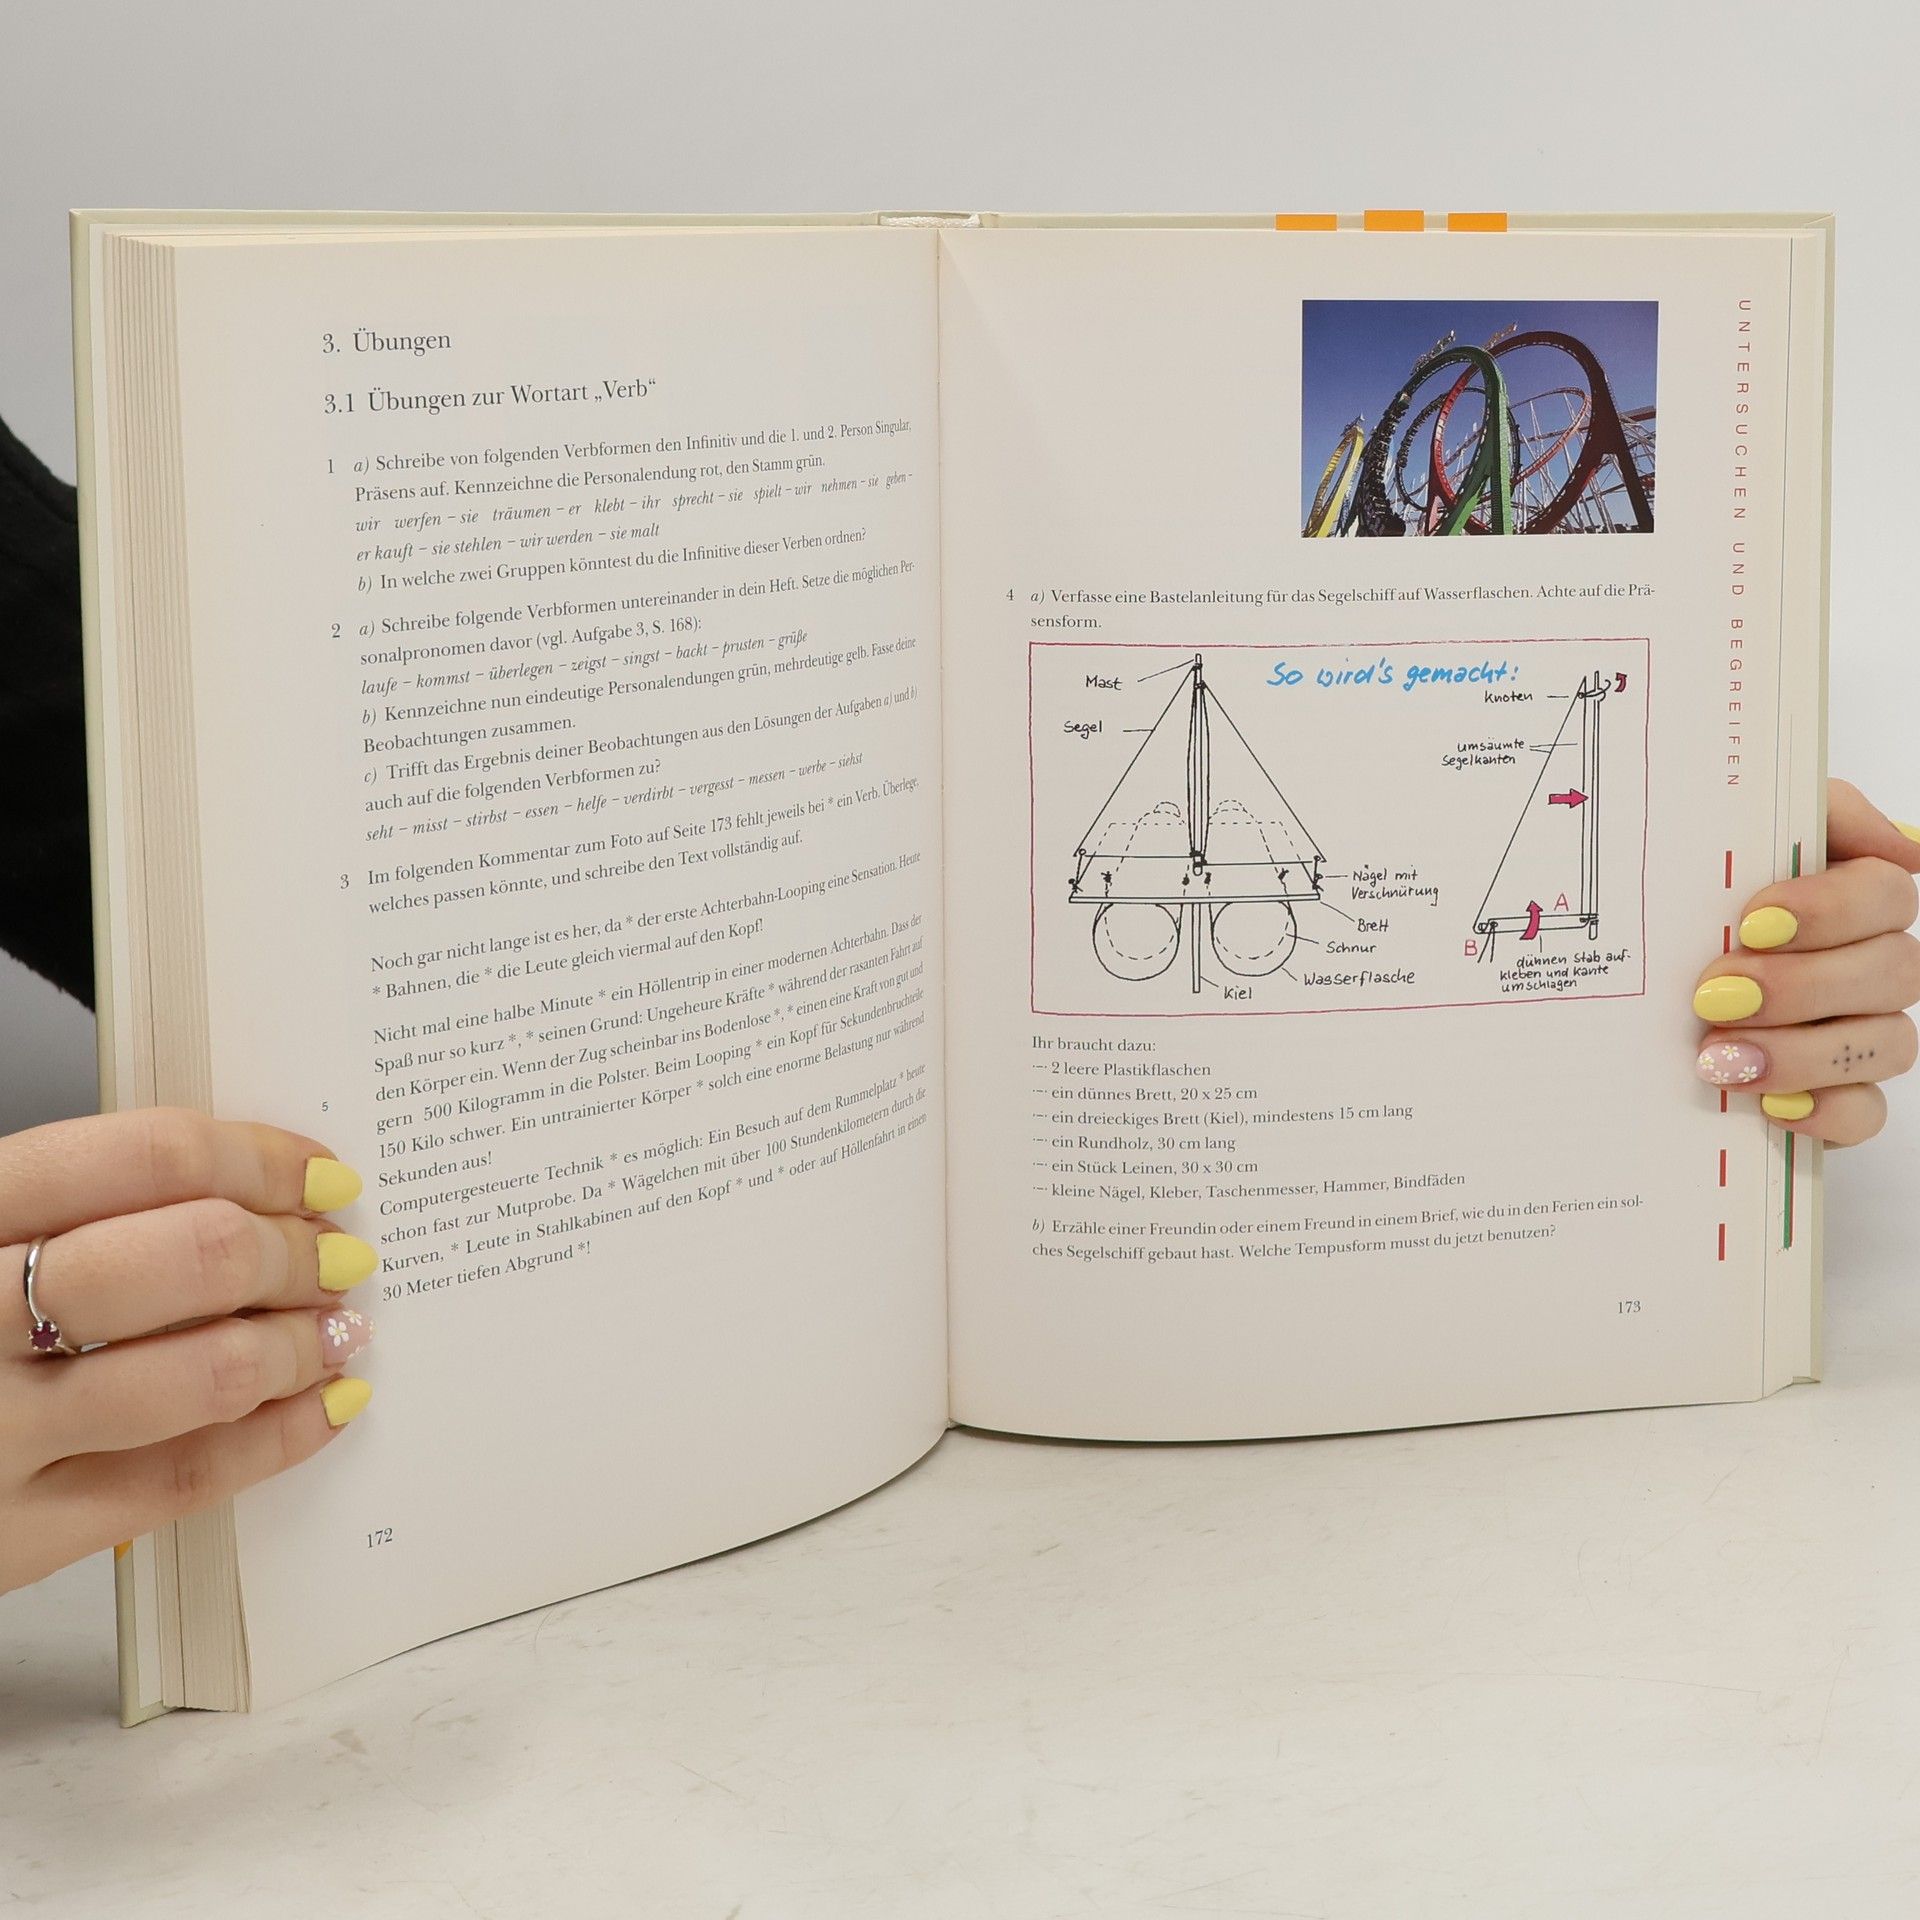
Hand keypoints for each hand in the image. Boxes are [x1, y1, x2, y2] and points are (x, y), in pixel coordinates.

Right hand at [0, 1110, 376, 1592]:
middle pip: (189, 1258)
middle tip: (336, 1255)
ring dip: (297, 1344)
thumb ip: (80, 1212)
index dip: (257, 1159)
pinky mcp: (16, 1536)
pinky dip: (279, 1437)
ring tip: (336, 1328)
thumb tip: (251, 1194)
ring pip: (202, 1374)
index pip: (141, 1157)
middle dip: (290, 1253)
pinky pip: (183, 1480)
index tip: (318, 1172)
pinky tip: (325, 1405)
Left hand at [1693, 780, 1919, 1141]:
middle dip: (1801, 985)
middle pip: (1895, 971)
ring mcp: (1856, 1035)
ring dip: (1802, 1052)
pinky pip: (1867, 1113)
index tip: (1750, 924)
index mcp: (1846, 899)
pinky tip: (1768, 1104)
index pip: (1886, 895)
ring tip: (1716, 1056)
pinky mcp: (1834, 1098)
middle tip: (1712, 995)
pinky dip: (1825, 1111)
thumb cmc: (1678, 906)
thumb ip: (1814, 814)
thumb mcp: (1720, 836)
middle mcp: (1865, 966)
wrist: (1611, 1001)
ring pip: (1889, 1045)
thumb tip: (1904, 845)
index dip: (1829, 910)